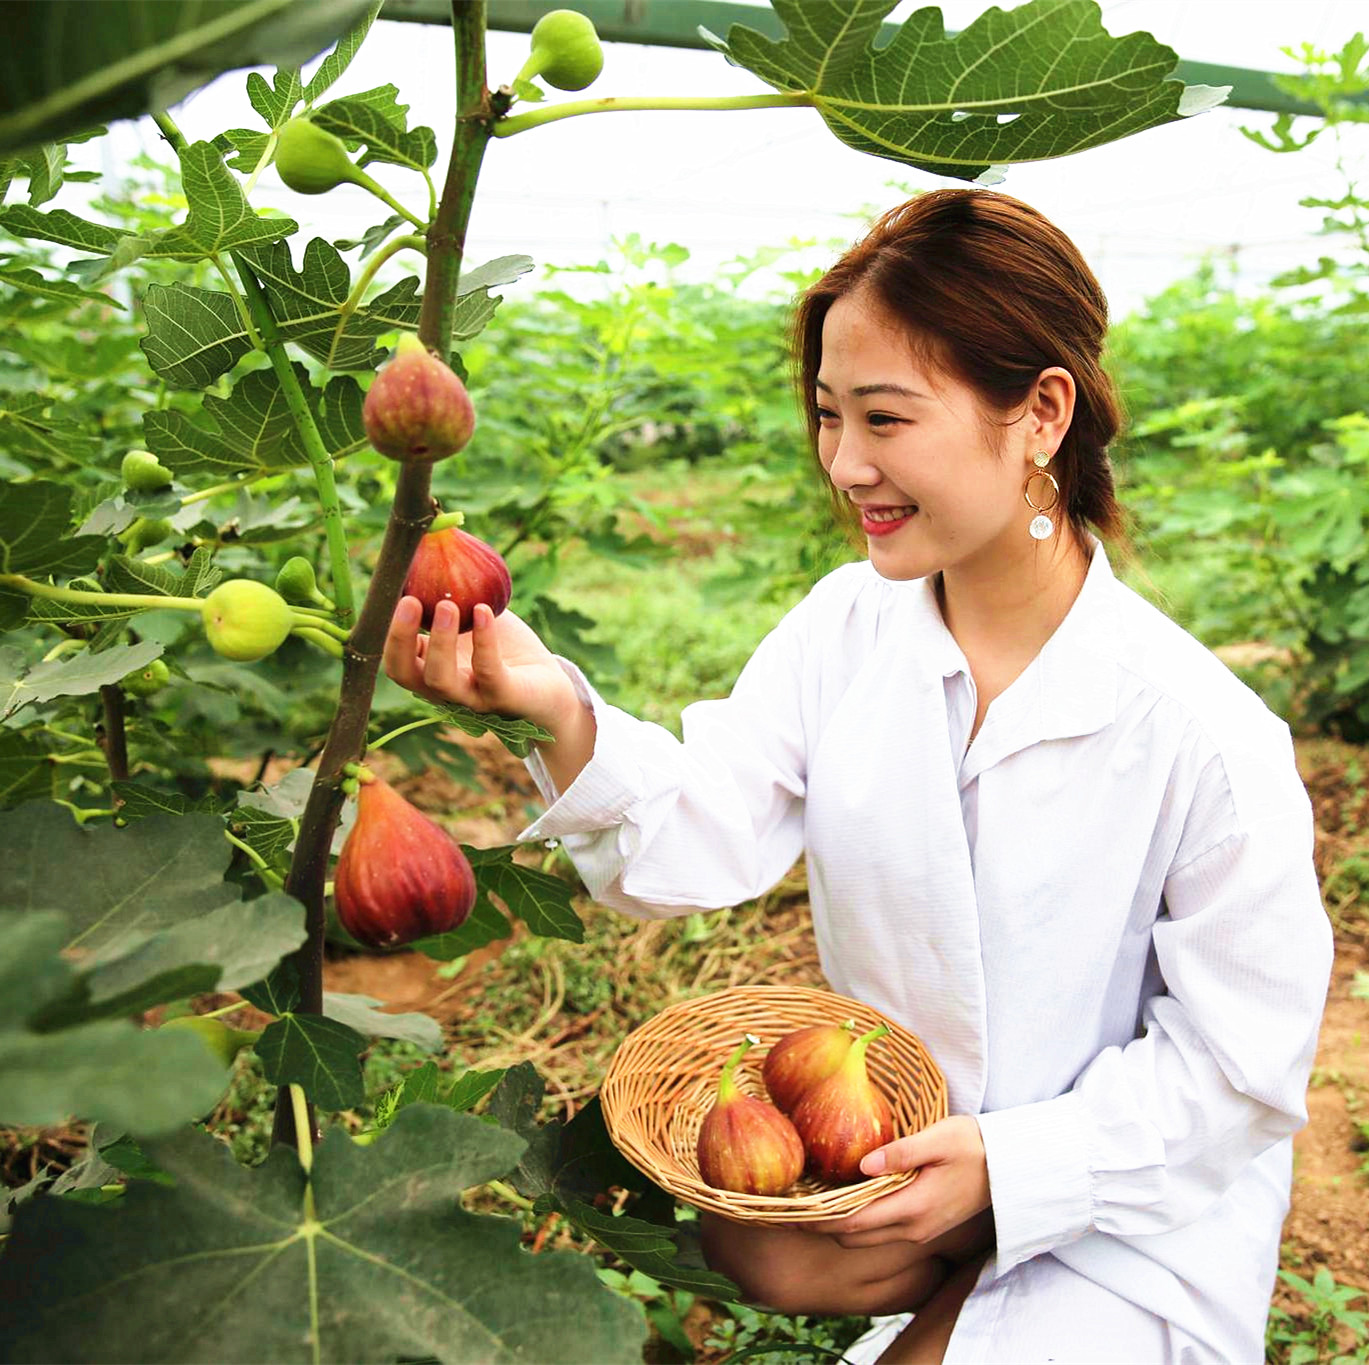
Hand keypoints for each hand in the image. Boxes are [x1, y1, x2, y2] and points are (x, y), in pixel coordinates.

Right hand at [382, 597, 577, 728]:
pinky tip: (484, 611)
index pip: (394, 658)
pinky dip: (484, 640)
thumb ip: (453, 590)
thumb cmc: (504, 645)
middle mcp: (442, 689)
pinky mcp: (504, 697)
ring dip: (440, 641)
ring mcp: (471, 698)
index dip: (387, 630)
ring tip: (447, 605)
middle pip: (405, 673)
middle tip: (409, 600)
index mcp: (428, 669)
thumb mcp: (475, 613)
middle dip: (400, 638)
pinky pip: (489, 671)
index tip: (392, 595)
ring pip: (441, 680)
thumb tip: (434, 537)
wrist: (547, 683)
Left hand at [800, 1115, 991, 1250]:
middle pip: (853, 1236)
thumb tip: (861, 1164)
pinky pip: (882, 1231)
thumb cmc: (975, 1146)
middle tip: (796, 1198)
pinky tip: (851, 1196)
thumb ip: (900, 1153)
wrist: (1012, 1168)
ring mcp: (920, 1232)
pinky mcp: (925, 1226)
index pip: (852, 1224)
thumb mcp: (939, 1139)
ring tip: (817, 1195)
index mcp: (913, 1208)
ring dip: (841, 1222)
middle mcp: (913, 1229)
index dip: (817, 1219)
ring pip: (866, 1237)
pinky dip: (860, 1220)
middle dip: (822, 1223)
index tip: (790, 1208)